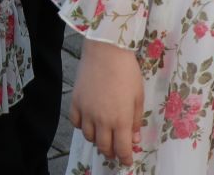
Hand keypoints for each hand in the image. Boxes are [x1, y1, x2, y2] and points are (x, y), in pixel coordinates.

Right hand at [70, 40, 145, 165]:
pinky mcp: (75, 102)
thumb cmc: (127, 72)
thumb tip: (134, 139)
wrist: (106, 51)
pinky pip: (76, 123)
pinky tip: (89, 122)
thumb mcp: (138, 97)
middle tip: (115, 151)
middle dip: (111, 152)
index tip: (127, 161)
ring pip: (89, 137)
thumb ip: (135, 121)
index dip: (125, 158)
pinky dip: (82, 126)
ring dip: (97, 140)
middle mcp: (102, 120)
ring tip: (103, 135)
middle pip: (104, 146)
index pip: (122, 149)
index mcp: (120, 120)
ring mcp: (86, 111)